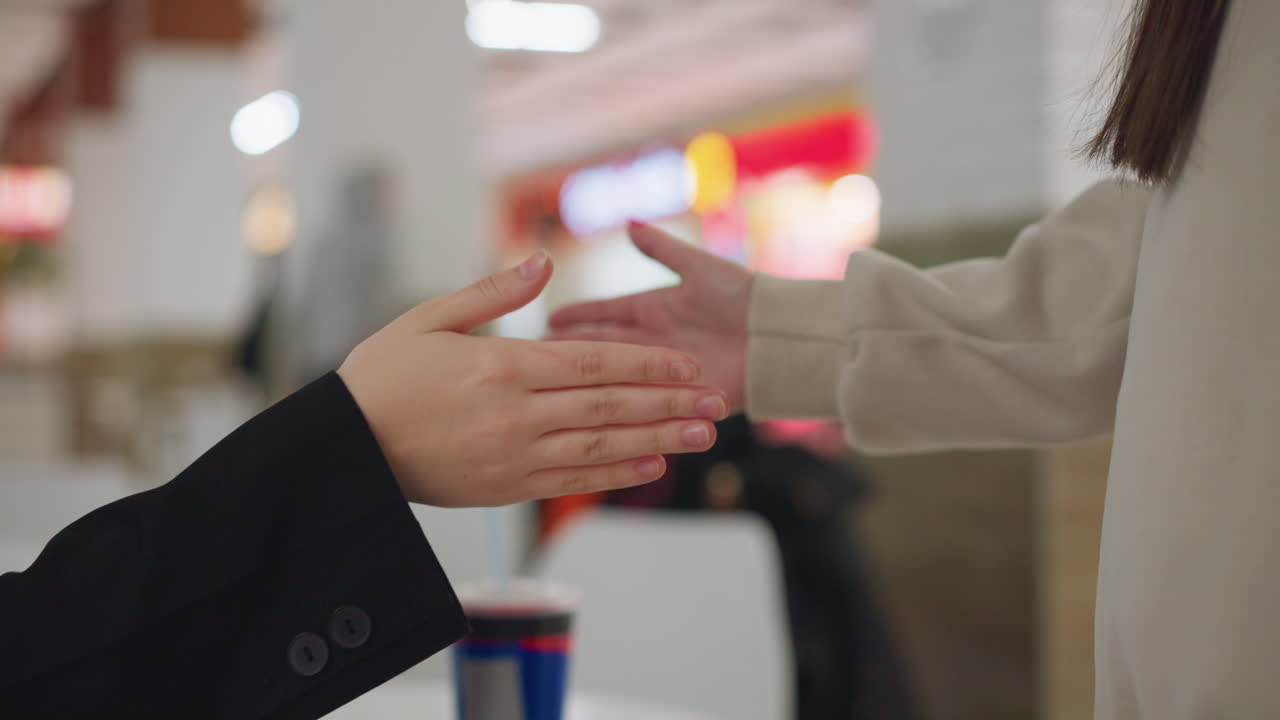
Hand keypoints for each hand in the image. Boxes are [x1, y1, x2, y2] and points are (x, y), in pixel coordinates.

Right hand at [338, 251, 728, 507]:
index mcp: (502, 365)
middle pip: (609, 404)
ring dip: (657, 440)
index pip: (593, 361)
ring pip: (602, 446)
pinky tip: (651, 465)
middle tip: (716, 402)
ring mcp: (514, 454)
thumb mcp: (429, 318)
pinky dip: (616, 473)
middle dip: (668, 402)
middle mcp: (518, 413)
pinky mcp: (506, 488)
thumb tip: (545, 261)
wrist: (345, 449)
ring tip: (701, 436)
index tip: (687, 363)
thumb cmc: (382, 375)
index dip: (646, 362)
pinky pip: (573, 480)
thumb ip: (492, 292)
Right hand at [548, 221, 753, 411]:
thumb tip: (628, 221)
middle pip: (598, 350)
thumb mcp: (698, 268)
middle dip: (566, 354)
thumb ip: (661, 248)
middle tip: (532, 360)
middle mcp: (650, 342)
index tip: (545, 321)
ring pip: (612, 379)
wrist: (779, 338)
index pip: (601, 315)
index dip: (574, 318)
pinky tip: (586, 420)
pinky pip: (638, 406)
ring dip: (585, 385)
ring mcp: (660, 373)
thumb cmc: (743, 298)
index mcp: (651, 309)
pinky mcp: (673, 398)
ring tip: (549, 394)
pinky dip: (615, 410)